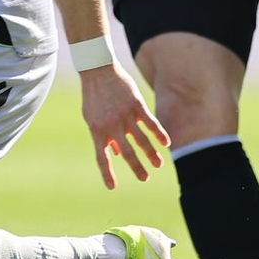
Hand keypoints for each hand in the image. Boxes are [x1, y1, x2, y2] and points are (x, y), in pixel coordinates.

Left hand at [80, 63, 169, 188]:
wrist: (97, 70)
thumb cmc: (93, 96)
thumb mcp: (91, 117)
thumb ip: (102, 135)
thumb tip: (114, 152)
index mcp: (97, 131)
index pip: (102, 157)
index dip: (107, 173)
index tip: (112, 187)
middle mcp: (111, 126)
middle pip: (126, 153)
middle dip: (136, 167)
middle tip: (144, 178)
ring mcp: (124, 116)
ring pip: (141, 140)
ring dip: (151, 154)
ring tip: (158, 164)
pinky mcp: (136, 105)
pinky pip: (150, 123)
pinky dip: (159, 133)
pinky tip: (167, 143)